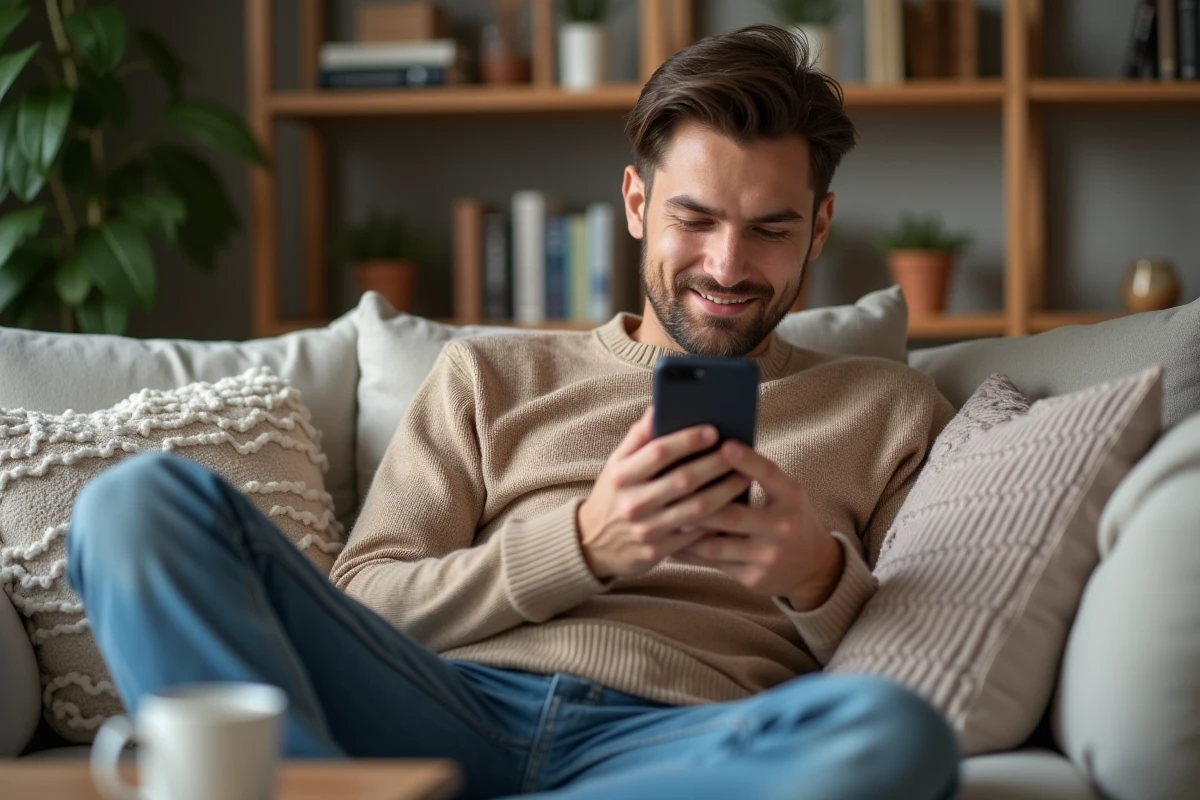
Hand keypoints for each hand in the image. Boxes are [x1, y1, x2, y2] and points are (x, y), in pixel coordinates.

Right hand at [578, 407, 752, 580]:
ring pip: (696, 508)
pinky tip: (734, 506)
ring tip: (745, 477)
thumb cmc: (612, 495)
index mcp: (621, 476)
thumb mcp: (615, 465)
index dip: (688, 440)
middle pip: (683, 479)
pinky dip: (717, 519)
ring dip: (725, 491)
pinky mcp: (658, 551)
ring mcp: (646, 530)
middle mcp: (633, 503)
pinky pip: (696, 535)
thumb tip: (659, 406)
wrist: (593, 544)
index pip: (658, 452)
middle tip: (738, 452)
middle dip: (716, 464)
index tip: (713, 431)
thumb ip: (638, 437)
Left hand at [673, 440, 843, 610]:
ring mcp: (768, 556)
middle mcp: (783, 527)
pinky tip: (671, 542)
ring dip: (688, 532)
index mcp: (792, 497)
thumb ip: (758, 475)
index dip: (747, 460)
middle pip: (733, 514)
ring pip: (717, 544)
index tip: (724, 445)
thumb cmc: (788, 516)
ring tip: (662, 518)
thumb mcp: (785, 493)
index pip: (769, 474)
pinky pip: (714, 564)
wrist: (813, 566)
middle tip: (670, 490)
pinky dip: (691, 553)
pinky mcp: (754, 578)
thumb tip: (715, 449)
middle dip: (699, 504)